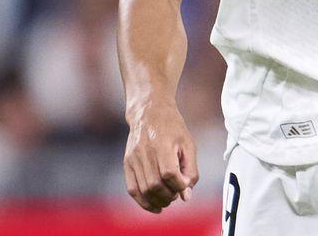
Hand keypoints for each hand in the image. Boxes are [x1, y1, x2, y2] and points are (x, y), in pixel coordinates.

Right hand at [123, 99, 199, 213]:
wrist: (149, 112)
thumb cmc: (172, 128)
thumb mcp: (188, 144)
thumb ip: (190, 170)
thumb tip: (186, 196)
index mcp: (162, 145)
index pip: (169, 173)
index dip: (179, 185)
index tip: (185, 185)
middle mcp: (145, 152)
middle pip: (155, 185)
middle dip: (169, 196)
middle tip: (176, 195)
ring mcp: (133, 158)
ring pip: (144, 190)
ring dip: (158, 201)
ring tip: (168, 199)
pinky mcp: (127, 163)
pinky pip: (132, 189)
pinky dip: (143, 202)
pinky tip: (155, 206)